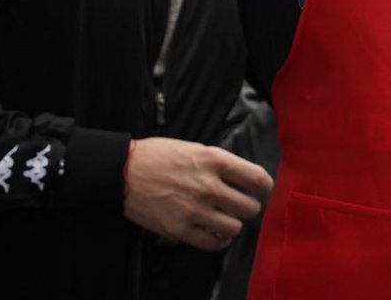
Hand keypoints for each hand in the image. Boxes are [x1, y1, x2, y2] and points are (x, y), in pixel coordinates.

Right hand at [122, 136, 272, 251]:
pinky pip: (212, 243)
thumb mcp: (195, 148)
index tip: (264, 190)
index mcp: (214, 160)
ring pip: (234, 227)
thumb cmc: (159, 156)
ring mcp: (194, 210)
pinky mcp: (180, 230)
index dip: (266, 186)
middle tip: (243, 206)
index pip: (256, 178)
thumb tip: (241, 178)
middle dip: (249, 207)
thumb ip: (219, 163)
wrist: (125, 171)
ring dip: (233, 225)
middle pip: (249, 206)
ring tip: (227, 219)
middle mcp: (208, 185)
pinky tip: (216, 233)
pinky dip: (218, 240)